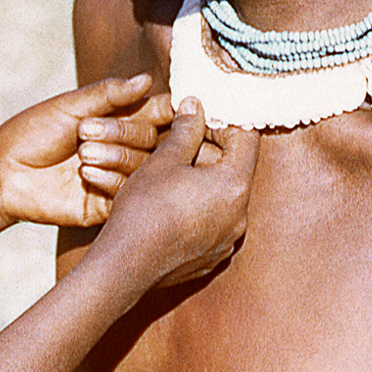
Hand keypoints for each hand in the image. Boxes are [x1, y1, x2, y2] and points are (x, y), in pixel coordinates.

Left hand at [0, 75, 173, 227]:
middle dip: (122, 132)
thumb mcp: (69, 107)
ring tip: (82, 154)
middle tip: (84, 132)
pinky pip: (127, 192)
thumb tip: (146, 79)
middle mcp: (122, 147)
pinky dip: (110, 179)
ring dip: (115, 155)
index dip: (168, 109)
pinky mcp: (107, 204)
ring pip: (144, 166)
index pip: (158, 112)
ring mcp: (116, 176)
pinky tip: (85, 174)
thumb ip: (108, 95)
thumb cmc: (32, 133)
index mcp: (117, 119)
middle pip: (152, 138)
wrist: (4, 174)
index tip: (172, 106)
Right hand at [99, 98, 257, 288]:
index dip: (223, 121)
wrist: (125, 265)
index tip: (199, 116)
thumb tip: (196, 106)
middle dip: (210, 150)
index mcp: (235, 185)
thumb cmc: (144, 209)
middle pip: (234, 169)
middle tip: (181, 139)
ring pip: (222, 197)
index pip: (246, 138)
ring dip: (203, 179)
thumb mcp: (164, 160)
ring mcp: (227, 240)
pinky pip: (212, 222)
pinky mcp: (211, 256)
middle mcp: (240, 215)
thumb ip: (186, 129)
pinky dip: (197, 207)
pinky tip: (170, 202)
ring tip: (172, 170)